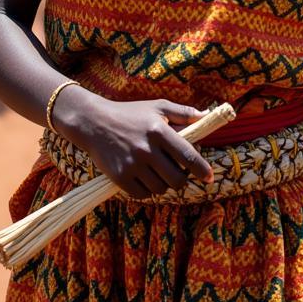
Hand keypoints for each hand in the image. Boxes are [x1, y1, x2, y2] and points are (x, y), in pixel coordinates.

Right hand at [54, 90, 213, 198]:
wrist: (93, 122)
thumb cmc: (129, 113)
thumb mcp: (157, 107)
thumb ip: (182, 112)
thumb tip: (206, 115)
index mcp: (159, 130)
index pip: (188, 156)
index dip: (202, 169)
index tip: (209, 177)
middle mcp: (147, 148)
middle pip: (177, 179)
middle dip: (181, 178)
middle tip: (176, 171)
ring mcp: (132, 164)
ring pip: (161, 188)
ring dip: (163, 183)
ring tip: (156, 171)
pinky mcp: (120, 177)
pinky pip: (143, 195)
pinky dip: (147, 190)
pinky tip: (143, 177)